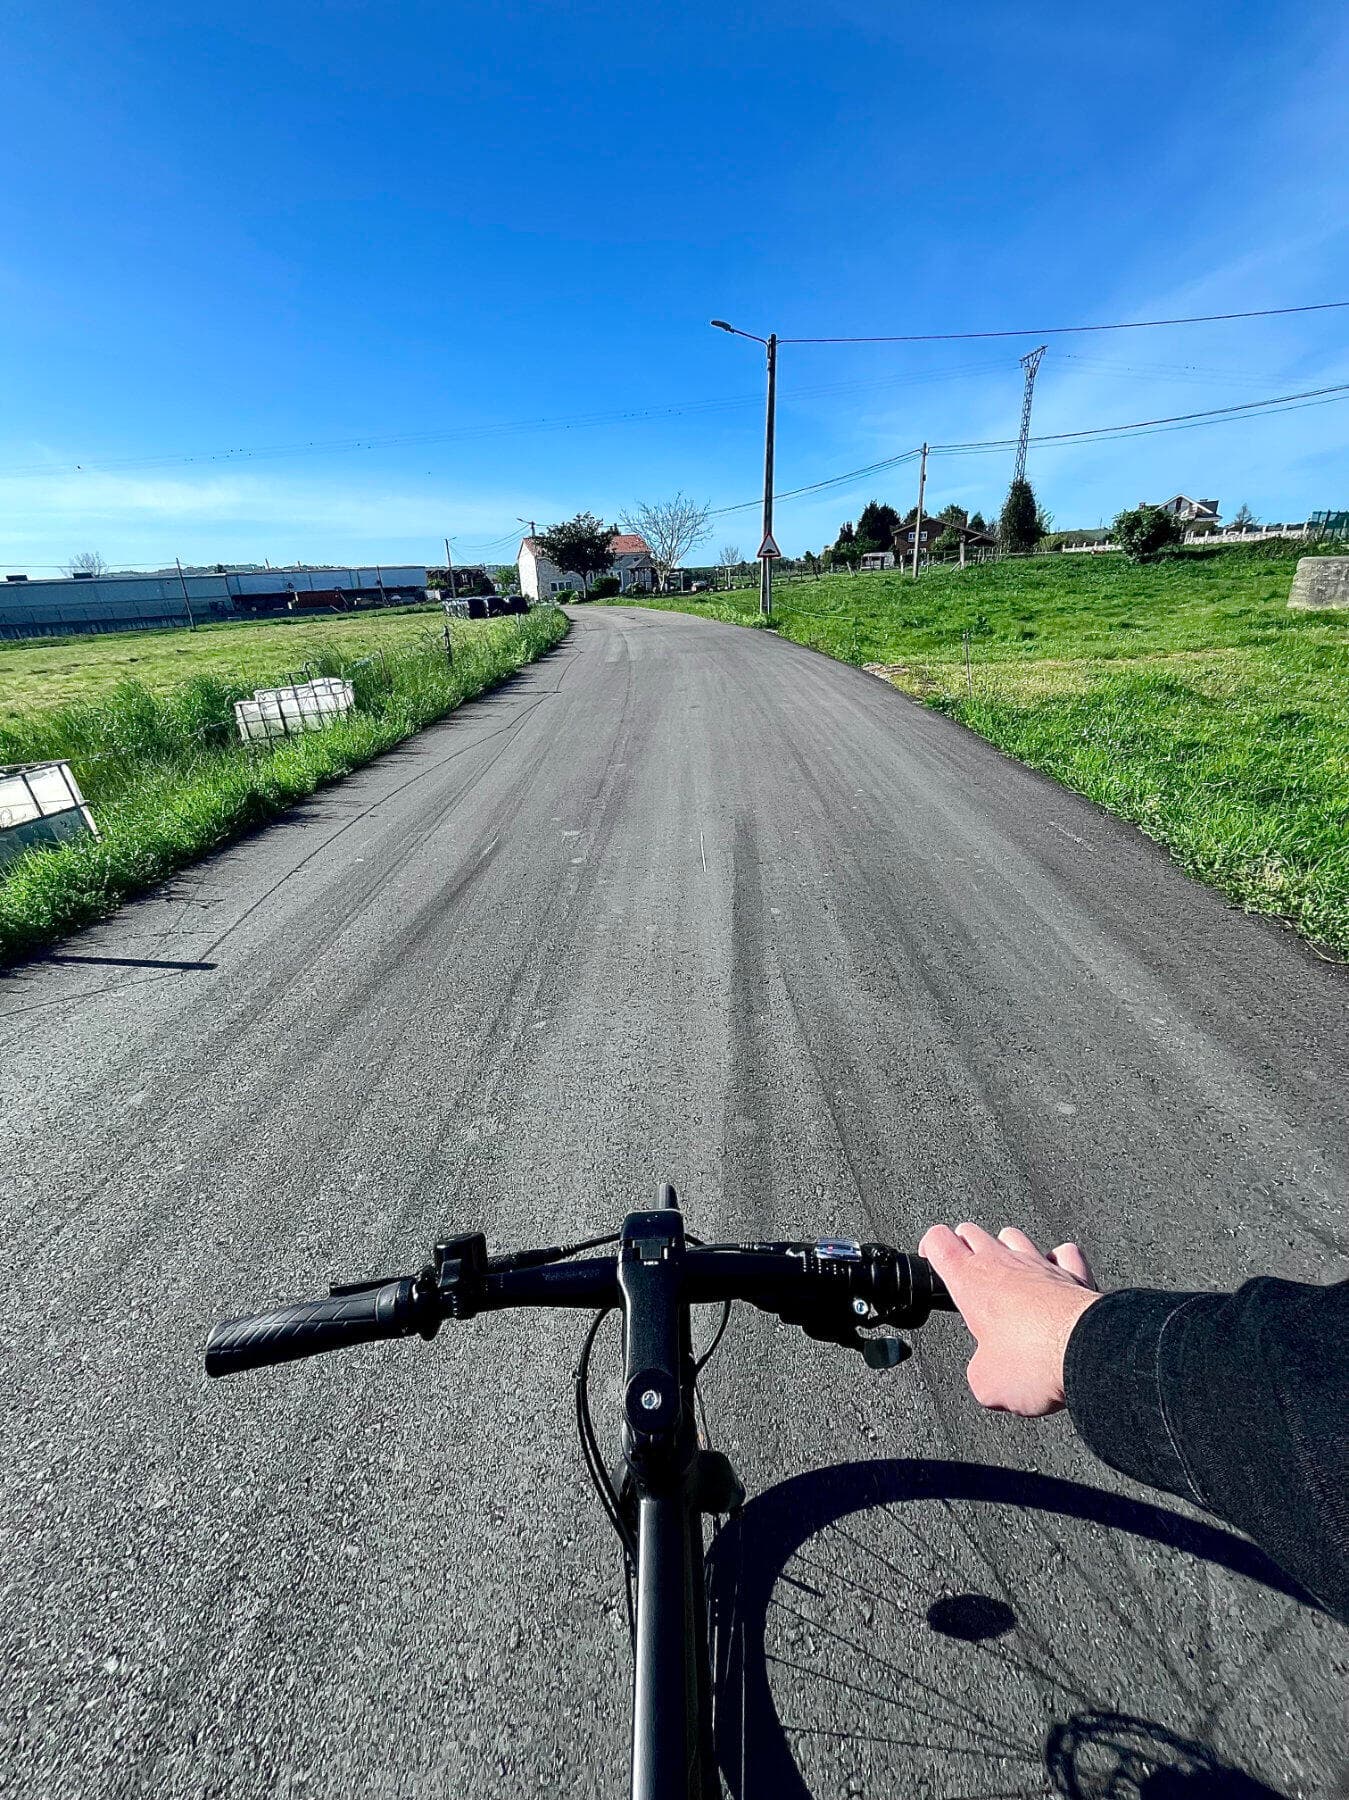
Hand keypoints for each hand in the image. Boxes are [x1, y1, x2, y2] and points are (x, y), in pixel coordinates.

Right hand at [918, 1222, 1101, 1416]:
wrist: (1090, 1352)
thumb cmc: (1034, 1359)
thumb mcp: (986, 1383)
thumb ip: (979, 1374)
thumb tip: (988, 1377)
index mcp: (971, 1281)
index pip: (939, 1241)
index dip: (930, 1247)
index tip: (930, 1260)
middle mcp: (1003, 1263)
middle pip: (972, 1231)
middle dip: (964, 1244)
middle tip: (964, 1267)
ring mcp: (1040, 1264)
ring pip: (1013, 1235)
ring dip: (1005, 1247)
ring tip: (1006, 1271)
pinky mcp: (1074, 1274)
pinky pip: (1063, 1253)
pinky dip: (1057, 1260)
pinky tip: (1056, 1275)